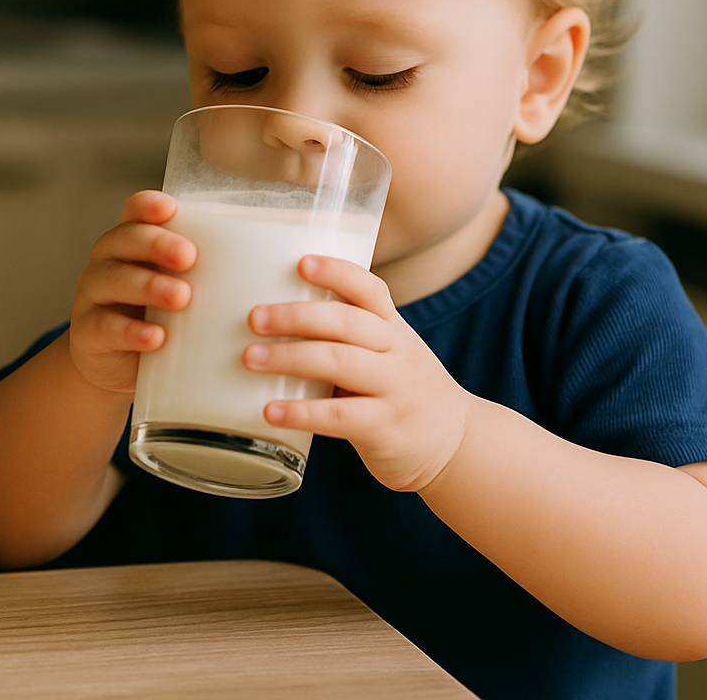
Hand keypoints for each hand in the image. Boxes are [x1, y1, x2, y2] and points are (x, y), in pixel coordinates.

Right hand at [68, 190, 194, 393]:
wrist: (123, 368)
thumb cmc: (163, 319)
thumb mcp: (183, 289)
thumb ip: (211, 271)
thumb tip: (272, 259)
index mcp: (132, 243)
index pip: (133, 212)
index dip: (148, 206)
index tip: (171, 209)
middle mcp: (108, 262)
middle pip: (124, 240)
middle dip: (157, 244)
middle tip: (189, 257)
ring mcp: (92, 296)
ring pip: (112, 279)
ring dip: (148, 285)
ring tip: (182, 297)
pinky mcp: (88, 333)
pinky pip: (105, 327)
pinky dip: (131, 331)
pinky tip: (156, 337)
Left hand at [243, 255, 470, 491]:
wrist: (456, 444)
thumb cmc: (403, 392)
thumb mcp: (390, 354)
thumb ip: (347, 337)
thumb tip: (272, 320)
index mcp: (393, 328)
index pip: (370, 289)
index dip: (337, 272)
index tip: (301, 263)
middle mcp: (397, 352)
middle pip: (346, 322)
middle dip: (295, 316)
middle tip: (253, 318)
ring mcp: (395, 390)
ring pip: (339, 363)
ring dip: (290, 358)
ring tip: (250, 359)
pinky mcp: (385, 428)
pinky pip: (339, 416)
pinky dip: (301, 412)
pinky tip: (271, 411)